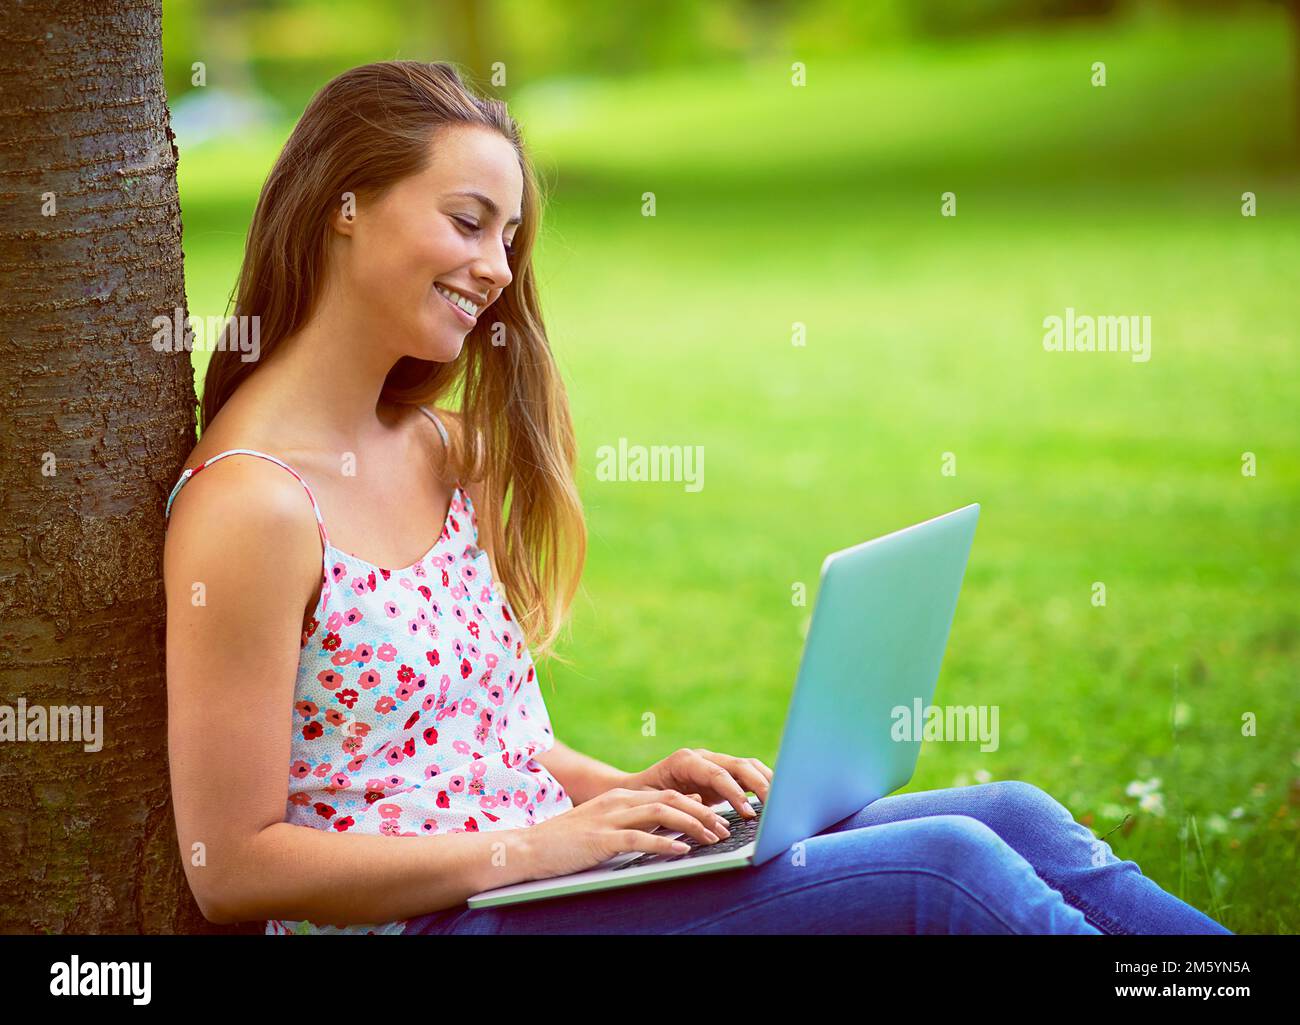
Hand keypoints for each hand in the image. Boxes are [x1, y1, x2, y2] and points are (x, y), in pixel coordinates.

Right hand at [523, 787, 735, 879]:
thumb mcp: (606, 826)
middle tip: (725, 828)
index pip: (669, 795)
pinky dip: (665, 844)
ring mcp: (609, 819)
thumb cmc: (568, 842)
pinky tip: (682, 851)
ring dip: (692, 825)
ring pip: (661, 814)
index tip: (719, 819)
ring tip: (713, 838)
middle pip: (671, 800)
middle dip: (703, 813)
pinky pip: (640, 839)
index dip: (698, 806)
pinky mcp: (601, 839)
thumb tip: (670, 824)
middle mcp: (618, 802)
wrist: (529, 847)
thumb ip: (635, 822)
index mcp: (621, 798)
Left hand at [622, 747, 772, 818]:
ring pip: (748, 766)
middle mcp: (702, 758)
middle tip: (773, 809)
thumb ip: (678, 802)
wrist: (635, 790)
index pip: (717, 773)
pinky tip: (773, 801)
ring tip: (780, 804)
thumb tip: (704, 807)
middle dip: (758, 786)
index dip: (735, 792)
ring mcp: (714, 764)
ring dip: (766, 782)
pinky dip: (762, 785)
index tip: (748, 813)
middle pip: (739, 765)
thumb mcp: (654, 802)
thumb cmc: (641, 799)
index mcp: (684, 761)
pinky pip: (747, 776)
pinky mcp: (722, 775)